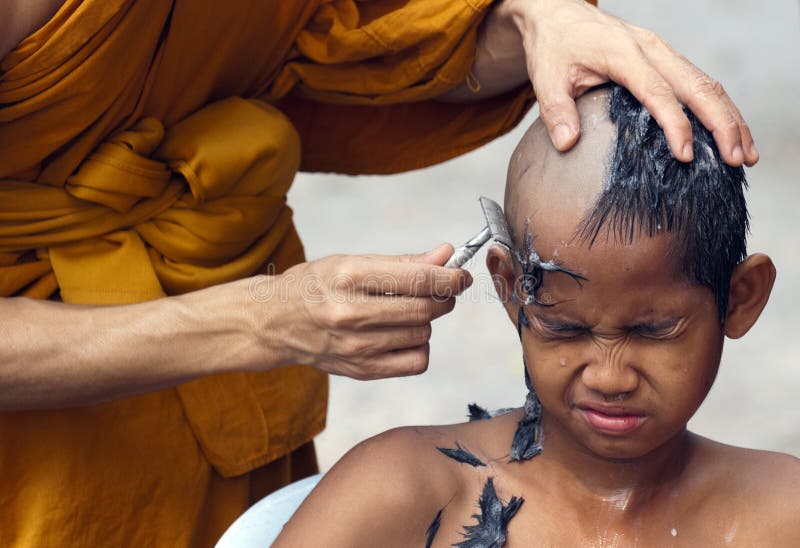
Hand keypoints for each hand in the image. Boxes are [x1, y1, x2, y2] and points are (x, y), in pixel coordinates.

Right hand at [260, 244, 470, 379]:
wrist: (273, 322)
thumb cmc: (315, 285)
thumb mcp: (351, 261)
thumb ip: (402, 262)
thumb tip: (447, 255)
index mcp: (348, 276)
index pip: (418, 279)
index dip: (450, 277)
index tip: (460, 274)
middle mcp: (350, 312)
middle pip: (425, 309)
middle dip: (443, 297)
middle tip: (440, 290)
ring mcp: (355, 346)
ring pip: (423, 334)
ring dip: (426, 321)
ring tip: (408, 311)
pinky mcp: (360, 371)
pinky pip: (415, 362)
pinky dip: (419, 347)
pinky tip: (403, 336)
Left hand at [442, 0, 756, 166]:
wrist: (559, 15)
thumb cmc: (554, 46)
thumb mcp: (545, 77)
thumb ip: (554, 110)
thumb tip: (566, 144)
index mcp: (623, 53)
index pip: (657, 91)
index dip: (675, 124)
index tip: (686, 155)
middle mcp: (651, 49)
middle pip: (697, 86)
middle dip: (721, 124)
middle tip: (736, 160)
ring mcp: (662, 52)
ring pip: (707, 84)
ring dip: (729, 119)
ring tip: (745, 155)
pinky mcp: (665, 59)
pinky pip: (700, 83)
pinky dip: (719, 109)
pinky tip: (731, 134)